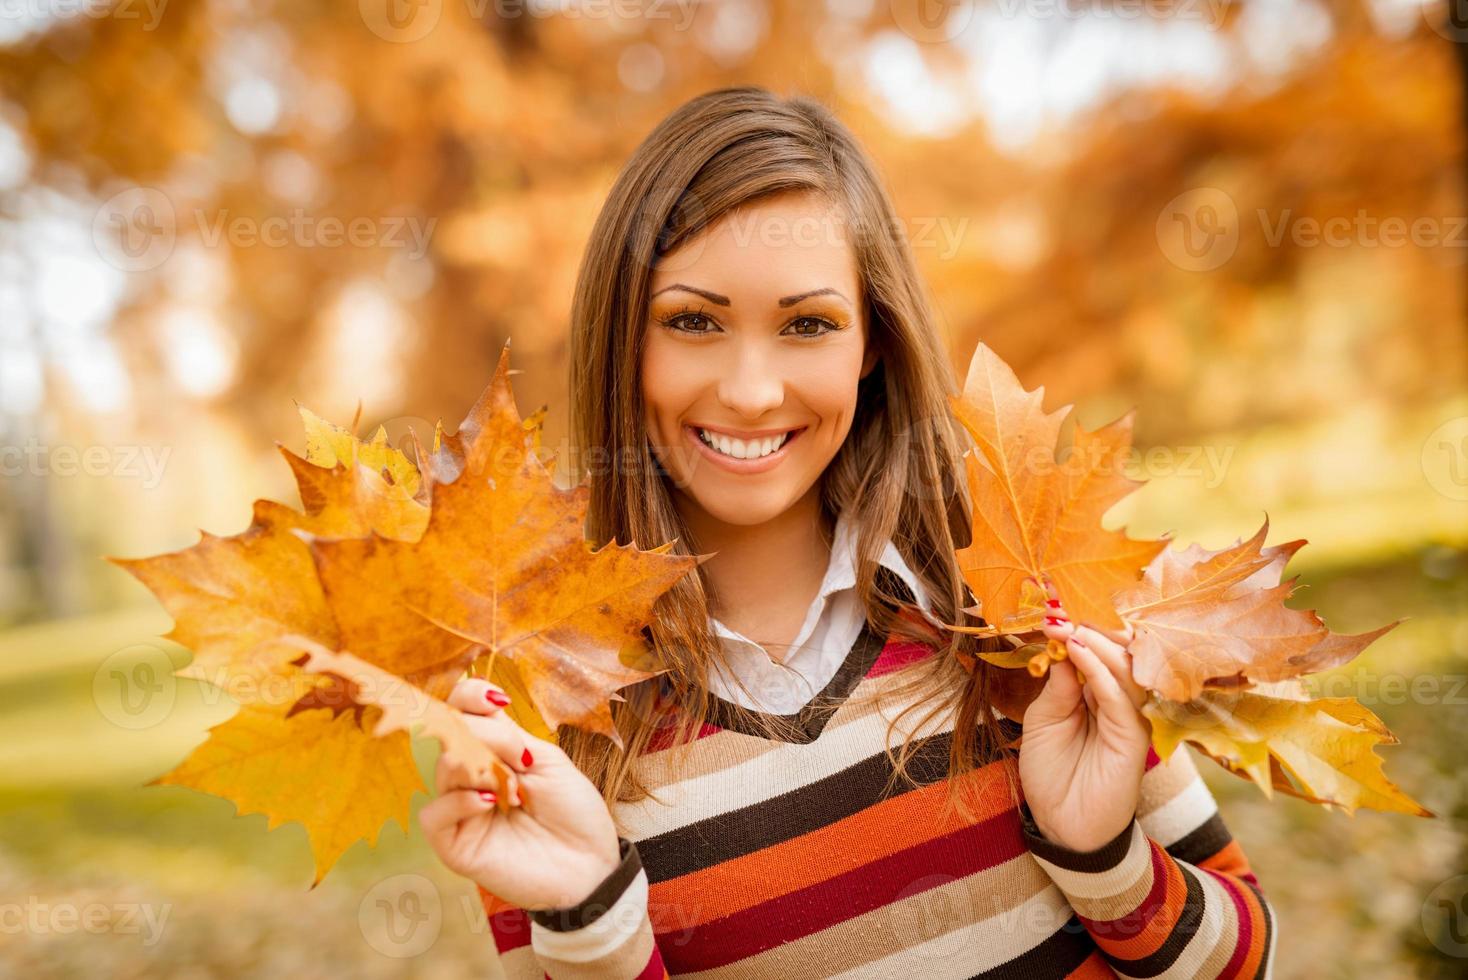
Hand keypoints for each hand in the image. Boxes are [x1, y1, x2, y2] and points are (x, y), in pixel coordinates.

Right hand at [418, 677, 621, 910]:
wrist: (590, 864)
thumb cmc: (573, 812)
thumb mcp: (546, 761)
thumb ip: (506, 737)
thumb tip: (473, 712)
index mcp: (491, 751)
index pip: (460, 711)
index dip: (469, 696)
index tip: (496, 699)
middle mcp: (470, 776)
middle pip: (451, 734)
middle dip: (489, 737)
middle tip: (525, 758)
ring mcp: (460, 810)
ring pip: (444, 769)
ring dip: (484, 770)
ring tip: (517, 791)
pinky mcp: (455, 845)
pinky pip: (434, 814)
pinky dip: (459, 802)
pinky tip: (489, 803)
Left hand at [1017, 583, 1152, 852]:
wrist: (1061, 826)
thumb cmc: (1051, 773)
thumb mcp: (1042, 721)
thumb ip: (1056, 686)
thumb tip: (1063, 643)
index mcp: (1097, 694)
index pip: (1097, 651)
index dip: (1077, 627)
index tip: (1049, 604)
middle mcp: (1119, 701)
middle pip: (1117, 652)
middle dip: (1089, 625)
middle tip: (1059, 606)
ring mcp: (1130, 716)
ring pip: (1123, 666)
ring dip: (1093, 640)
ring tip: (1065, 624)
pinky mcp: (1134, 735)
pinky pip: (1118, 693)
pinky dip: (1097, 667)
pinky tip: (1076, 649)